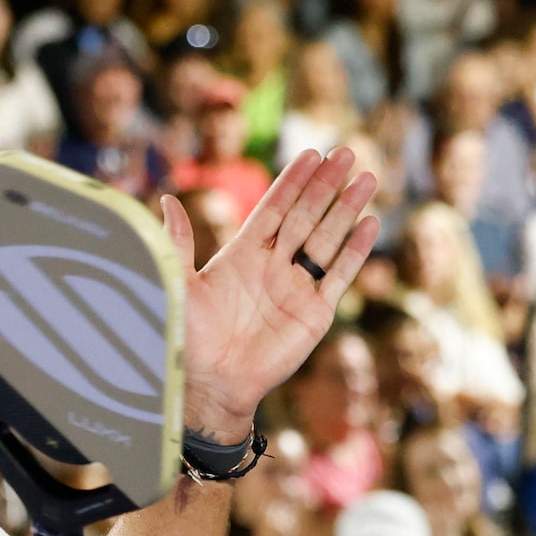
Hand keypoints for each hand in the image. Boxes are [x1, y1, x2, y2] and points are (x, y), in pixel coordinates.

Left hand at [160, 148, 379, 436]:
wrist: (211, 384)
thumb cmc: (189, 336)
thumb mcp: (179, 283)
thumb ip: (178, 242)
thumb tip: (165, 198)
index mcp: (243, 254)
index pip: (274, 208)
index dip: (292, 181)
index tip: (310, 153)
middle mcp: (274, 265)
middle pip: (307, 215)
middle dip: (326, 185)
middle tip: (346, 152)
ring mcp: (297, 287)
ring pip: (328, 238)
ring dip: (347, 208)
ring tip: (367, 177)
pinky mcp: (316, 313)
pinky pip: (340, 275)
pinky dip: (355, 250)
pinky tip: (370, 223)